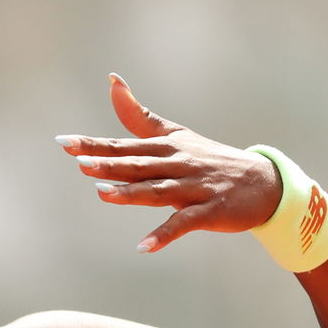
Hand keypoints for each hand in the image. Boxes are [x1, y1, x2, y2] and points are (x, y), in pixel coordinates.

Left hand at [56, 74, 282, 251]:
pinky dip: (165, 234)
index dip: (95, 144)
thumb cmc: (211, 159)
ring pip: (158, 190)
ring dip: (132, 193)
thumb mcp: (177, 136)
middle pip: (139, 165)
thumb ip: (140, 117)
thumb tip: (113, 81)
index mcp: (166, 147)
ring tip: (104, 194)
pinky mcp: (209, 211)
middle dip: (109, 164)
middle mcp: (178, 164)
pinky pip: (184, 223)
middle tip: (80, 163)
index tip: (64, 143)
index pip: (125, 145)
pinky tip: (144, 246)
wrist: (263, 183)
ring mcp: (194, 188)